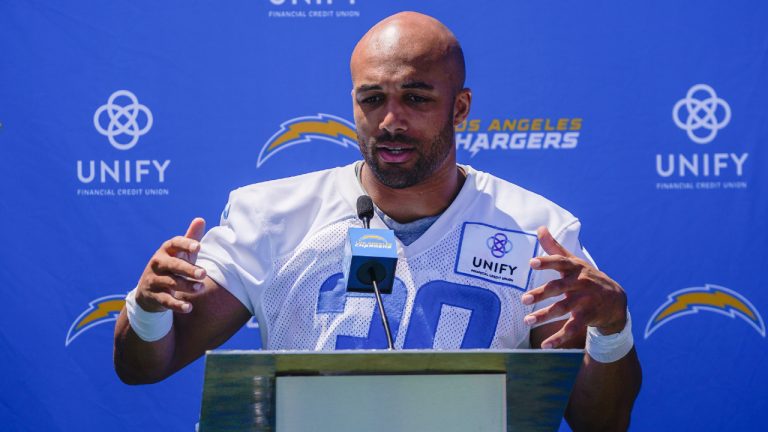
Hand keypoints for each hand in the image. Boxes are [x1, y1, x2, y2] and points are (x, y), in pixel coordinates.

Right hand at [135, 218, 206, 313]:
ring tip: (201, 288)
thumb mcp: (180, 254)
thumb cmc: (171, 267)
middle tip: (204, 273)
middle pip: (173, 265)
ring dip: (186, 286)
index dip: (185, 244)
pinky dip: (177, 305)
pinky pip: (165, 301)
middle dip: (188, 269)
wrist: (148, 292)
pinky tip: (188, 307)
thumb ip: (190, 238)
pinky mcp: (153, 296)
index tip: (198, 247)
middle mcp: (158, 263)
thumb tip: (200, 219)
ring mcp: (153, 280)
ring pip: (170, 283)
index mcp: (166, 251)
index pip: (174, 243)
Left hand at [522, 226, 626, 347]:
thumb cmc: (587, 278)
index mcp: (575, 269)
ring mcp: (584, 301)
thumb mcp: (574, 262)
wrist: (615, 300)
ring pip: (563, 309)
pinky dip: (559, 338)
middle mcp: (579, 284)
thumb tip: (540, 228)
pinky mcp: (587, 317)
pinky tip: (545, 346)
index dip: (547, 261)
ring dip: (545, 316)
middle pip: (558, 288)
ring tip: (527, 321)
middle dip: (541, 293)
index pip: (560, 262)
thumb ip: (555, 248)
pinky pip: (572, 329)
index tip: (532, 262)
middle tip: (524, 299)